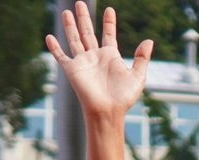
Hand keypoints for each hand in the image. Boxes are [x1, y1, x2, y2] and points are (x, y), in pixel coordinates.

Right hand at [45, 3, 152, 118]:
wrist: (108, 110)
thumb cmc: (124, 97)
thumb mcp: (138, 76)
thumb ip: (142, 58)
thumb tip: (149, 41)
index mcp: (110, 57)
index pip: (108, 35)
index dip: (109, 23)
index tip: (109, 9)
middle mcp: (95, 57)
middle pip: (88, 32)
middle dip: (84, 17)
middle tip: (79, 2)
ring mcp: (83, 62)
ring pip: (74, 39)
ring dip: (70, 25)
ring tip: (66, 11)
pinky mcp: (72, 69)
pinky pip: (61, 56)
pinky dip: (55, 48)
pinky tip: (49, 37)